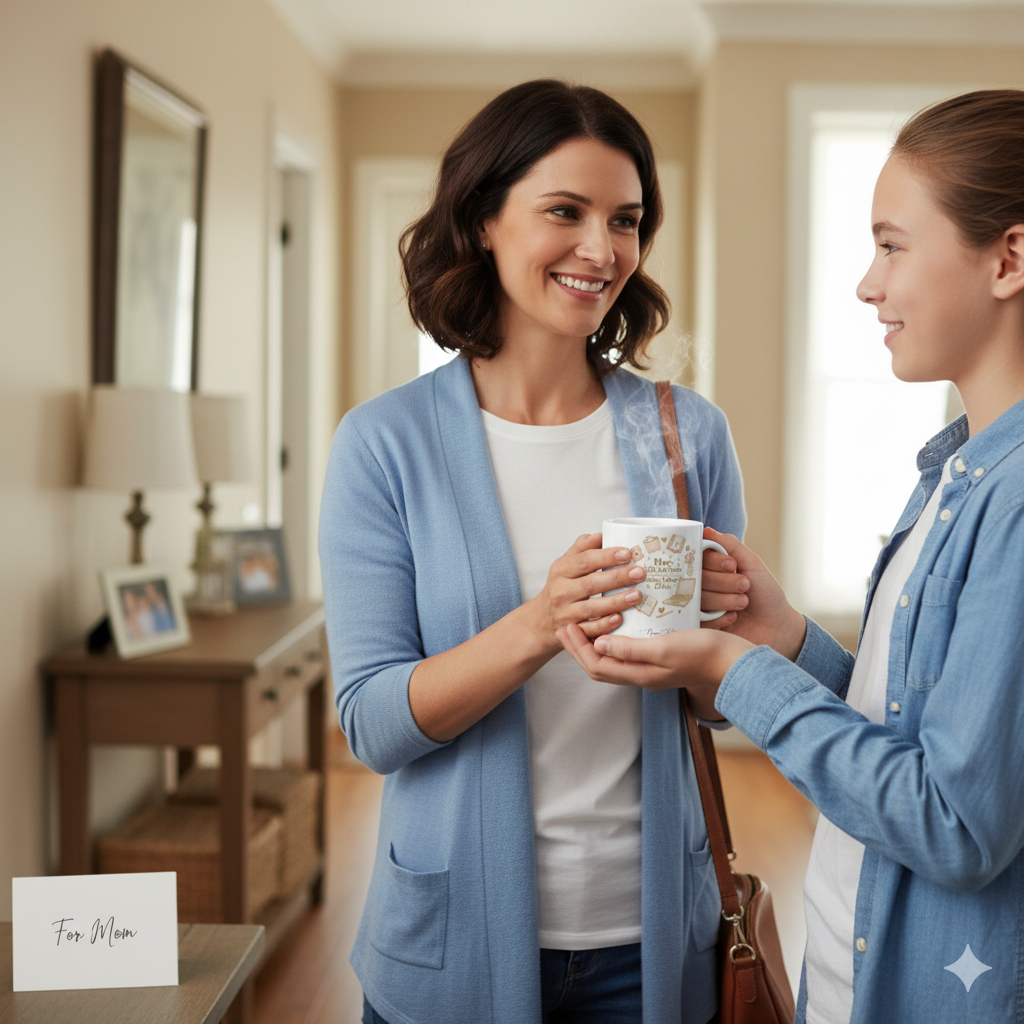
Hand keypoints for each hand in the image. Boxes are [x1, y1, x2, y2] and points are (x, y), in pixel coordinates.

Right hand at [525, 533, 645, 653]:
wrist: (542, 620)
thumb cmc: (561, 586)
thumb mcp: (565, 564)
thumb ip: (582, 548)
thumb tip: (601, 534)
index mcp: (561, 570)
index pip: (585, 560)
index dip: (606, 557)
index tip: (627, 553)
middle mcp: (561, 591)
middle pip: (591, 583)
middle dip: (617, 577)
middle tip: (640, 572)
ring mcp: (566, 613)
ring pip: (592, 608)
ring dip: (615, 602)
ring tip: (637, 595)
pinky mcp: (571, 631)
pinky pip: (589, 629)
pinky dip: (604, 624)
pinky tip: (620, 618)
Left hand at [556, 623, 752, 717]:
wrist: (735, 662)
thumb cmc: (702, 654)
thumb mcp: (664, 649)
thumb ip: (631, 649)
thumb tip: (599, 644)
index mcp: (639, 674)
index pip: (596, 665)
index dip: (578, 647)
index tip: (568, 625)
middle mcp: (642, 673)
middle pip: (601, 664)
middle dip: (581, 646)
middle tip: (569, 623)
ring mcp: (653, 666)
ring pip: (615, 656)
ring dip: (598, 640)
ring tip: (589, 621)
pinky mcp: (664, 656)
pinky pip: (631, 649)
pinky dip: (618, 637)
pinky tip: (622, 620)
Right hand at [700, 528, 805, 659]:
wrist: (776, 626)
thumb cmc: (766, 593)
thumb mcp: (752, 563)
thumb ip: (729, 545)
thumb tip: (705, 531)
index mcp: (712, 567)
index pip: (698, 557)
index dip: (714, 561)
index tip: (732, 566)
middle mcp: (702, 584)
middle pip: (696, 577)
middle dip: (724, 582)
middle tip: (745, 586)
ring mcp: (699, 606)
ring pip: (698, 598)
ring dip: (725, 600)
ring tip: (744, 602)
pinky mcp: (700, 626)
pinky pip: (698, 619)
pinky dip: (719, 617)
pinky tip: (733, 617)